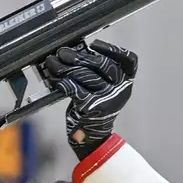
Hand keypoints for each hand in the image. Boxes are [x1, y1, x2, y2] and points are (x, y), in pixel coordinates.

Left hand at [41, 40, 137, 156]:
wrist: (92, 138)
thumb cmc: (95, 108)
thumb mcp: (103, 88)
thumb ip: (96, 72)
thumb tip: (74, 52)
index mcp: (127, 82)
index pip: (129, 60)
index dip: (113, 50)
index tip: (95, 45)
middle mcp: (121, 90)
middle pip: (102, 65)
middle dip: (79, 56)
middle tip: (63, 52)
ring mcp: (109, 99)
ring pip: (86, 75)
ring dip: (65, 67)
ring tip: (53, 62)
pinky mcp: (93, 108)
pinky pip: (75, 89)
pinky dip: (62, 82)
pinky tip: (54, 79)